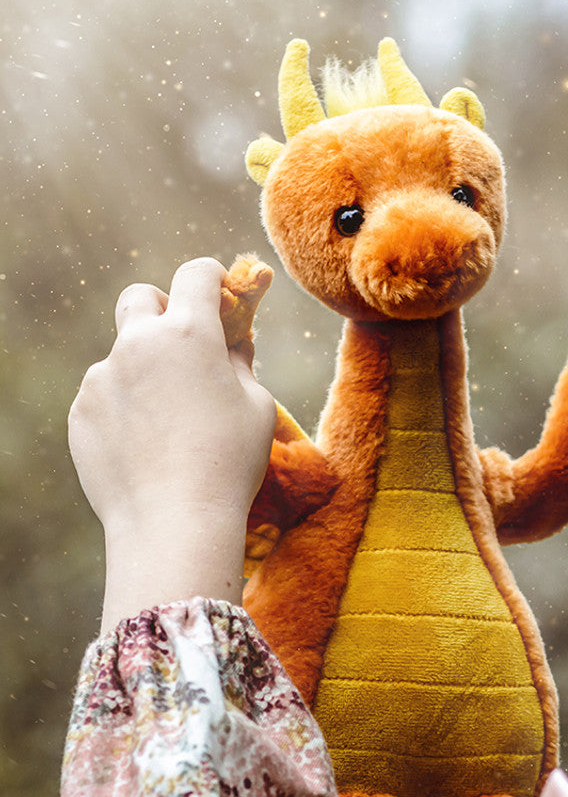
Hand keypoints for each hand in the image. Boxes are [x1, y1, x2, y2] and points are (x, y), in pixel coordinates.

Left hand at [69, 258, 276, 631]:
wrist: (174, 522)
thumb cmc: (229, 464)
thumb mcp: (256, 408)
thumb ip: (240, 363)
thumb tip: (231, 343)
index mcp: (189, 333)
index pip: (197, 275)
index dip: (213, 280)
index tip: (221, 297)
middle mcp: (138, 344)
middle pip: (140, 297)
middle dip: (161, 309)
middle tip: (182, 345)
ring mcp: (102, 377)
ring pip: (123, 357)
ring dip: (144, 374)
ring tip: (170, 427)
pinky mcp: (81, 412)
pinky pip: (106, 398)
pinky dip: (124, 412)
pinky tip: (146, 450)